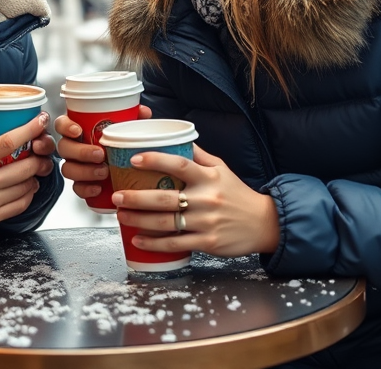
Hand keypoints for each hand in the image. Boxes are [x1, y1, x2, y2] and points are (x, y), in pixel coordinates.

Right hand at [0, 112, 54, 237]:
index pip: (8, 142)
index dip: (30, 129)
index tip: (41, 120)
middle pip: (24, 167)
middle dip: (40, 156)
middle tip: (42, 148)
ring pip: (25, 187)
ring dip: (36, 175)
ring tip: (36, 167)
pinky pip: (19, 205)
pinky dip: (28, 194)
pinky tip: (27, 186)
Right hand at [53, 104, 151, 200]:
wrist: (128, 167)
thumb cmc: (117, 141)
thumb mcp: (125, 126)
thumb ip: (132, 117)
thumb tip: (143, 112)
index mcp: (78, 130)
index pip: (62, 124)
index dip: (66, 127)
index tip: (78, 130)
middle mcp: (72, 147)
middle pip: (64, 148)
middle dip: (81, 152)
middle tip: (100, 154)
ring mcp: (74, 165)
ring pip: (68, 169)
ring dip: (85, 171)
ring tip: (103, 172)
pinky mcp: (81, 183)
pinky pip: (76, 188)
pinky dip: (86, 189)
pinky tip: (98, 188)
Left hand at [111, 144, 279, 258]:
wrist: (264, 223)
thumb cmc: (238, 194)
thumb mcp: (221, 169)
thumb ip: (198, 156)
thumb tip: (177, 137)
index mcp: (208, 178)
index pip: (179, 164)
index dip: (155, 160)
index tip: (134, 159)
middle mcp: (206, 199)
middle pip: (164, 198)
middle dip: (135, 197)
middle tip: (116, 196)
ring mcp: (206, 222)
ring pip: (165, 222)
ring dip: (139, 220)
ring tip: (121, 215)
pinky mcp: (207, 243)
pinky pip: (175, 244)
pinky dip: (154, 243)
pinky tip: (137, 239)